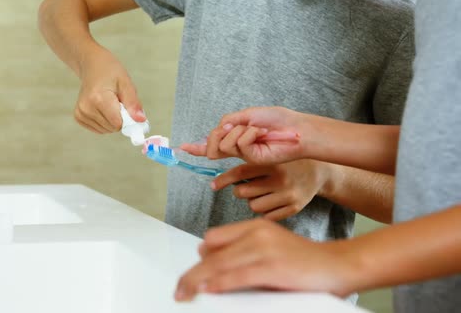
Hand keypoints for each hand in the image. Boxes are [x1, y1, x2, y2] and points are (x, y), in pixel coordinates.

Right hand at [75, 47, 145, 132]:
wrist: (92, 65)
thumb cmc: (110, 71)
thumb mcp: (126, 83)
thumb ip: (133, 104)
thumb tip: (140, 120)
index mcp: (98, 99)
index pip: (118, 123)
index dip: (126, 117)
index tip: (126, 106)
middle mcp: (86, 108)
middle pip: (112, 128)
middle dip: (119, 118)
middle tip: (117, 101)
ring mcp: (81, 113)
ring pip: (106, 130)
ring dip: (112, 120)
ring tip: (109, 103)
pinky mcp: (78, 117)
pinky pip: (98, 129)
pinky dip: (104, 122)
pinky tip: (102, 108)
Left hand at [174, 219, 357, 301]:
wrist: (339, 264)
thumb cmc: (305, 260)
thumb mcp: (270, 248)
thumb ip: (245, 252)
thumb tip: (215, 268)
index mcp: (254, 227)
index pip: (213, 239)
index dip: (199, 258)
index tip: (190, 275)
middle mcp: (256, 233)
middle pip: (210, 252)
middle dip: (191, 273)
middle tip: (180, 288)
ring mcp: (264, 249)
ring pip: (218, 265)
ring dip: (198, 281)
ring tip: (185, 293)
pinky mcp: (272, 267)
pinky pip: (237, 276)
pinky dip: (220, 284)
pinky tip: (209, 290)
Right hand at [180, 107, 307, 164]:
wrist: (296, 129)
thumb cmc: (277, 120)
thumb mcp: (248, 115)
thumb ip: (229, 122)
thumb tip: (217, 131)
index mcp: (235, 136)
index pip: (212, 144)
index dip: (197, 147)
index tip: (183, 147)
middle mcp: (237, 147)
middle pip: (213, 143)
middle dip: (218, 133)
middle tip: (237, 127)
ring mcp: (243, 154)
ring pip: (224, 143)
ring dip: (240, 131)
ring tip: (258, 131)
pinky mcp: (251, 159)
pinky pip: (239, 144)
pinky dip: (249, 134)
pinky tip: (261, 134)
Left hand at [211, 160, 332, 219]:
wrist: (320, 171)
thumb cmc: (287, 162)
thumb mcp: (269, 154)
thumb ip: (245, 156)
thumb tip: (213, 162)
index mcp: (273, 163)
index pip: (240, 173)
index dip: (223, 180)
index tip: (213, 185)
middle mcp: (281, 180)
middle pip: (243, 192)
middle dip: (239, 190)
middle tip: (246, 186)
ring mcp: (289, 196)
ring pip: (253, 206)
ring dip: (252, 200)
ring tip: (261, 193)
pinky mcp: (294, 208)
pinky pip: (266, 216)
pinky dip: (264, 209)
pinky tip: (270, 200)